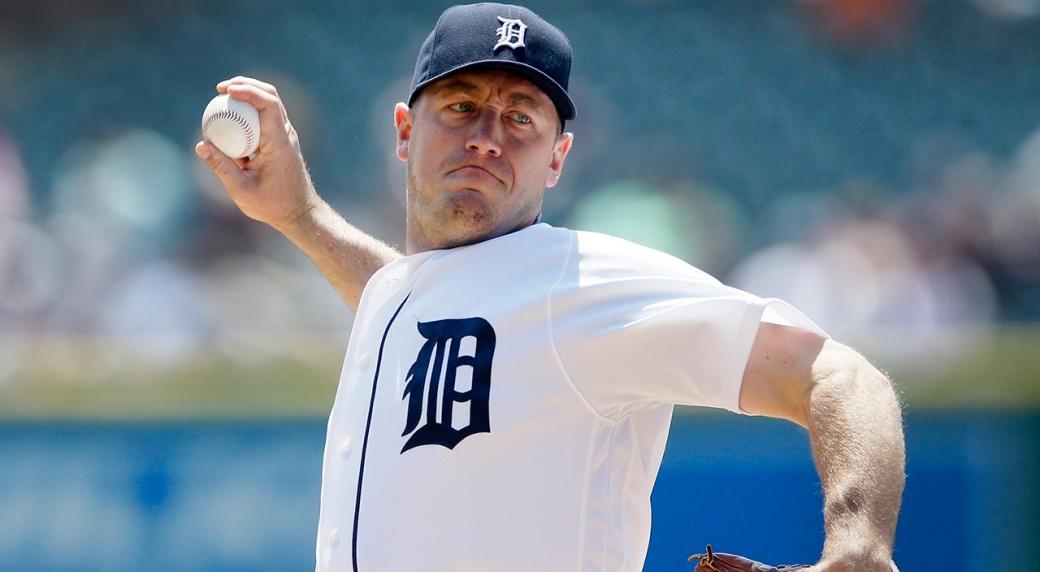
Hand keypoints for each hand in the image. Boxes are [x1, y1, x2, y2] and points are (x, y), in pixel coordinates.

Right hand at [195, 76, 318, 231]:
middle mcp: (286, 135)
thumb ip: (221, 167)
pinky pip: (266, 118)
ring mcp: (286, 137)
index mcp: (279, 143)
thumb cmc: (273, 205)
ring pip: (270, 104)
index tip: (226, 90)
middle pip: (271, 96)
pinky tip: (232, 118)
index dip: (248, 91)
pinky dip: (250, 111)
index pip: (268, 104)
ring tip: (224, 97)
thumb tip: (201, 145)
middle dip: (246, 85)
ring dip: (249, 95)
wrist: (299, 213)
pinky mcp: (282, 142)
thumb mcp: (242, 189)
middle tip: (221, 88)